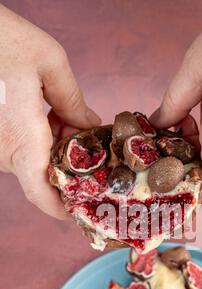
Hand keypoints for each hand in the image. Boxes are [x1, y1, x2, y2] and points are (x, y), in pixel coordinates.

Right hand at [0, 5, 100, 218]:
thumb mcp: (48, 62)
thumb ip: (73, 100)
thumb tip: (89, 124)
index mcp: (21, 140)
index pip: (41, 194)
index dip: (61, 209)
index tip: (80, 210)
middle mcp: (3, 150)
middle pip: (43, 174)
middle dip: (70, 160)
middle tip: (87, 133)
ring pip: (30, 159)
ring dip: (55, 145)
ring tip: (66, 113)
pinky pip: (16, 146)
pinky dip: (37, 136)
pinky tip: (45, 110)